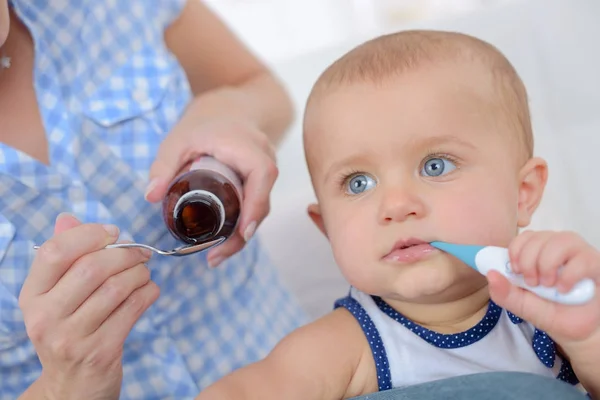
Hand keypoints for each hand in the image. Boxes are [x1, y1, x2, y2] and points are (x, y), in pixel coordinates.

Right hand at [18, 213, 158, 399]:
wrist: (71, 388)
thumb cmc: (68, 331)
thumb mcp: (55, 298)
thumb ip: (63, 257)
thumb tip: (68, 218)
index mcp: (31, 297)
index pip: (54, 252)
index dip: (88, 235)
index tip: (112, 233)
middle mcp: (45, 318)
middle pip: (91, 268)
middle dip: (124, 254)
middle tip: (139, 252)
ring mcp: (72, 338)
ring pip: (116, 288)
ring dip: (139, 273)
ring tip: (143, 272)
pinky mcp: (101, 351)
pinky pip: (133, 309)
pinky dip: (148, 292)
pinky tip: (149, 290)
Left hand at [145, 93, 277, 266]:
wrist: (229, 108)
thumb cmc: (206, 121)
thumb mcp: (180, 139)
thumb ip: (164, 165)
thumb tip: (150, 197)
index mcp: (250, 150)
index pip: (261, 180)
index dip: (255, 208)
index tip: (242, 234)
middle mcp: (265, 161)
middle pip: (261, 204)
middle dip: (242, 234)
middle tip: (215, 257)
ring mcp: (266, 173)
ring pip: (259, 208)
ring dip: (241, 235)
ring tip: (215, 256)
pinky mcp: (259, 183)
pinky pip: (255, 205)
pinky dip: (241, 224)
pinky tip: (223, 241)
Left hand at [488, 230, 599, 343]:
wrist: (580, 331)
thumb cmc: (552, 312)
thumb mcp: (522, 305)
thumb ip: (505, 292)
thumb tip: (490, 274)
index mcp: (539, 252)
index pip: (523, 237)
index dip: (515, 250)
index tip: (514, 270)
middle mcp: (558, 247)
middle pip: (538, 237)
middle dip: (528, 261)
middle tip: (532, 283)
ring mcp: (578, 253)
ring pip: (559, 241)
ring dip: (546, 265)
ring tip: (548, 285)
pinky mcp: (596, 263)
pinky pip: (581, 259)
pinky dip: (568, 276)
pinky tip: (564, 289)